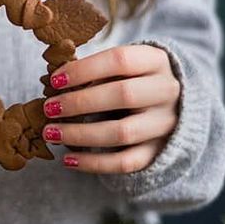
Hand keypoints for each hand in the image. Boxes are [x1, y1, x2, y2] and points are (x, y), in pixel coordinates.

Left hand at [42, 44, 180, 172]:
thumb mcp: (124, 66)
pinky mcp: (160, 151)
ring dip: (81, 134)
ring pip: (122, 133)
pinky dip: (94, 163)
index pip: (120, 60)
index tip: (56, 80)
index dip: (84, 69)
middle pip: (123, 95)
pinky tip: (68, 160)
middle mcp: (166, 91)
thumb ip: (95, 70)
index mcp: (156, 61)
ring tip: (52, 133)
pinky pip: (126, 162)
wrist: (175, 104)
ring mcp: (165, 124)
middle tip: (49, 108)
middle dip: (79, 102)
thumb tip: (54, 82)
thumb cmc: (135, 79)